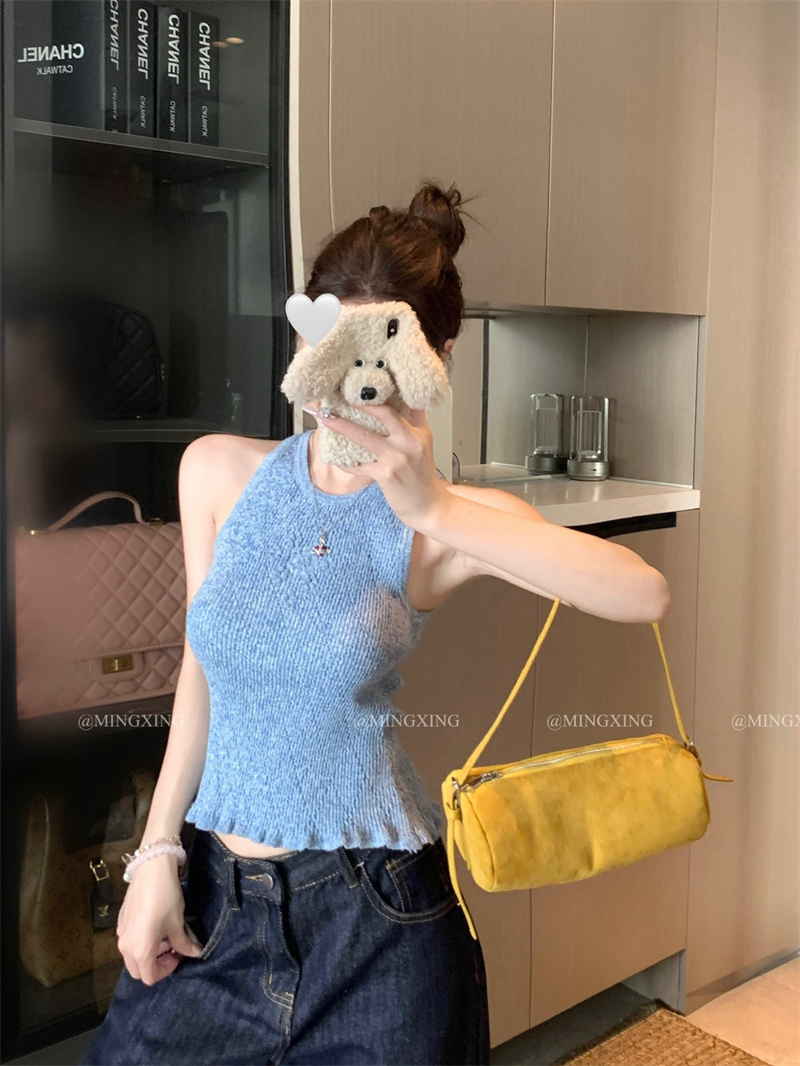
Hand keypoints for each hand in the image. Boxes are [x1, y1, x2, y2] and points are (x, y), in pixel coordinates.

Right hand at [116, 853, 202, 984]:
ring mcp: (120, 934)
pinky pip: (129, 942)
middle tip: (172, 949)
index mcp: (140, 950)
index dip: (167, 971)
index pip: (149, 977)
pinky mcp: (120, 922)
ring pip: (132, 957)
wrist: (151, 869)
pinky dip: (141, 942)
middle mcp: (125, 946)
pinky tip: (155, 925)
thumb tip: (195, 953)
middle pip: (138, 971)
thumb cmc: (166, 898)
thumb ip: (184, 944)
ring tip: (165, 935)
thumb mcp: (177, 923)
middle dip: (156, 965)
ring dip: (149, 954)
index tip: (178, 955)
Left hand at [306, 403, 450, 530]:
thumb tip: (401, 399)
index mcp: (419, 431)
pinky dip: (345, 460)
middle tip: (341, 394)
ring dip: (342, 425)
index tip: (363, 383)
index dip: (383, 391)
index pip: (404, 402)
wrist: (428, 505)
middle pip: (384, 413)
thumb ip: (414, 421)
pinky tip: (334, 455)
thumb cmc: (422, 476)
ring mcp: (397, 458)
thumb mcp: (424, 443)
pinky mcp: (386, 475)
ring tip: (325, 417)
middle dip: (360, 402)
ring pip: (364, 436)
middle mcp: (410, 441)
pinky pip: (358, 464)